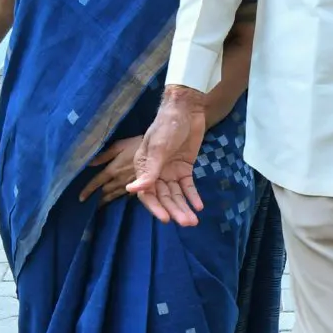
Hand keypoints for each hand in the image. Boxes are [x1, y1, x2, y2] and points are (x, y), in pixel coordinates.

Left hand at [77, 135, 142, 204]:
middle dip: (96, 199)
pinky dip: (118, 199)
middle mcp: (119, 180)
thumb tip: (89, 163)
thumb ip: (104, 156)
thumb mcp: (119, 146)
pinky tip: (115, 202)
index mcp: (113, 170)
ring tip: (98, 207)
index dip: (88, 191)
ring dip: (105, 202)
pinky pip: (125, 196)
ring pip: (114, 196)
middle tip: (88, 206)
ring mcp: (129, 185)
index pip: (97, 183)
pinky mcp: (137, 186)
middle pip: (105, 192)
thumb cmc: (137, 145)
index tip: (81, 199)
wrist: (157, 151)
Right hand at [127, 86, 207, 226]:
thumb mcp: (158, 148)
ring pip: (176, 194)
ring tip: (193, 221)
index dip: (156, 207)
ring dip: (184, 207)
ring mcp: (170, 171)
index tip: (166, 219)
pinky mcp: (184, 168)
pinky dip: (193, 196)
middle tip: (186, 223)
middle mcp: (155, 172)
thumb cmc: (166, 126)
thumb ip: (150, 170)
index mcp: (143, 167)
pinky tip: (198, 207)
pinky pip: (188, 186)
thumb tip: (133, 190)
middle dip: (174, 210)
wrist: (186, 109)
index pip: (147, 193)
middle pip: (164, 197)